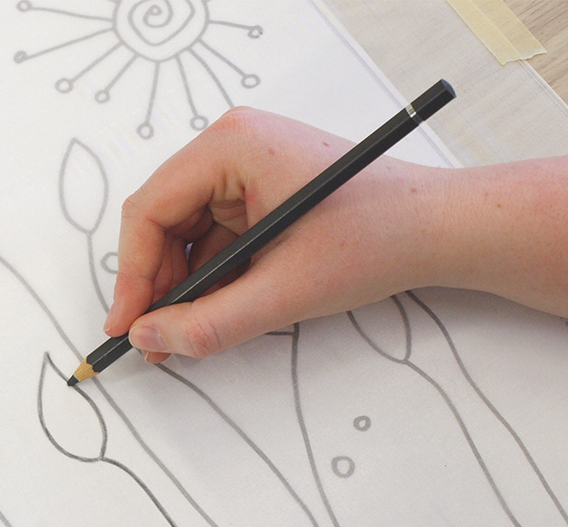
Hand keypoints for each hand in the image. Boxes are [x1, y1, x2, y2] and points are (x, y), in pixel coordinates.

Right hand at [106, 107, 443, 361]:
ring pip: (186, 234)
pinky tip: (222, 310)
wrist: (440, 229)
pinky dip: (212, 278)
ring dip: (185, 286)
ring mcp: (246, 167)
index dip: (132, 276)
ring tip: (191, 332)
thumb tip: (149, 339)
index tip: (127, 328)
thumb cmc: (377, 239)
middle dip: (158, 285)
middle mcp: (232, 145)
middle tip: (157, 340)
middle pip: (162, 221)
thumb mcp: (285, 292)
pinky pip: (215, 237)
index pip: (149, 211)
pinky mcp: (262, 191)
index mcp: (231, 145)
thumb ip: (209, 323)